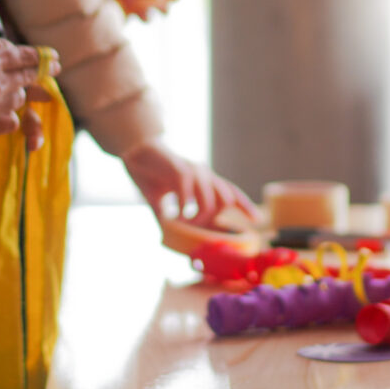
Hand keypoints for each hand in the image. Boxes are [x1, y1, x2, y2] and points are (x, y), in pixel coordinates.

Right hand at [0, 28, 54, 150]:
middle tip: (53, 71)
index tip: (54, 59)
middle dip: (42, 74)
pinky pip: (11, 121)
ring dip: (14, 95)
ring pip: (19, 99)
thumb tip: (5, 50)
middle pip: (29, 77)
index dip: (42, 57)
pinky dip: (7, 117)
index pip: (27, 57)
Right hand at [120, 142, 256, 227]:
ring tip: (183, 223)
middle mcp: (203, 173)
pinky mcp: (179, 168)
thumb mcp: (162, 200)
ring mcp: (193, 170)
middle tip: (192, 227)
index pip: (231, 192)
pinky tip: (176, 216)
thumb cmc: (150, 174)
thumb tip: (168, 236)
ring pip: (211, 198)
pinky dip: (185, 208)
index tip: (256, 221)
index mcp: (204, 180)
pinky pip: (190, 192)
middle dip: (212, 219)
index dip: (244, 206)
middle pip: (226, 199)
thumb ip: (168, 216)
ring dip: (199, 216)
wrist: (133, 151)